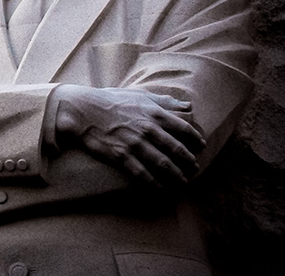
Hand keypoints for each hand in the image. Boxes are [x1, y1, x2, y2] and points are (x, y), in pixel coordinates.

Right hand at [54, 85, 205, 187]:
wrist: (82, 110)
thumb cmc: (111, 101)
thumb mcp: (139, 95)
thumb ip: (165, 101)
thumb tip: (188, 106)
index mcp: (154, 113)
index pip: (184, 129)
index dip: (195, 140)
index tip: (201, 147)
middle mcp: (148, 129)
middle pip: (177, 150)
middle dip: (189, 162)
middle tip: (195, 169)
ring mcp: (135, 143)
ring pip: (163, 164)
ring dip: (176, 176)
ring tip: (183, 182)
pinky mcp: (121, 156)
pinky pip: (142, 173)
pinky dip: (154, 183)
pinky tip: (160, 189)